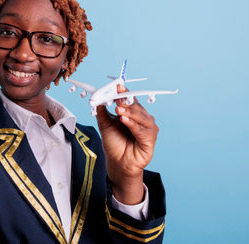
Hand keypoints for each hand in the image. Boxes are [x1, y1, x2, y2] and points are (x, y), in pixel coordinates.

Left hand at [96, 84, 158, 203]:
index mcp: (132, 112)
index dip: (124, 93)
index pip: (129, 99)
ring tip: (118, 110)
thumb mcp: (105, 125)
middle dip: (125, 101)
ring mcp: (148, 128)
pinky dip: (133, 124)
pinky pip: (141, 129)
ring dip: (129, 112)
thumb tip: (98, 100)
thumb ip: (102, 113)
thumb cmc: (114, 143)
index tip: (118, 86)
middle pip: (135, 106)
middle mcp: (142, 118)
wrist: (118, 162)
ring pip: (139, 116)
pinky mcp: (150, 138)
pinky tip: (124, 120)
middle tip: (117, 98)